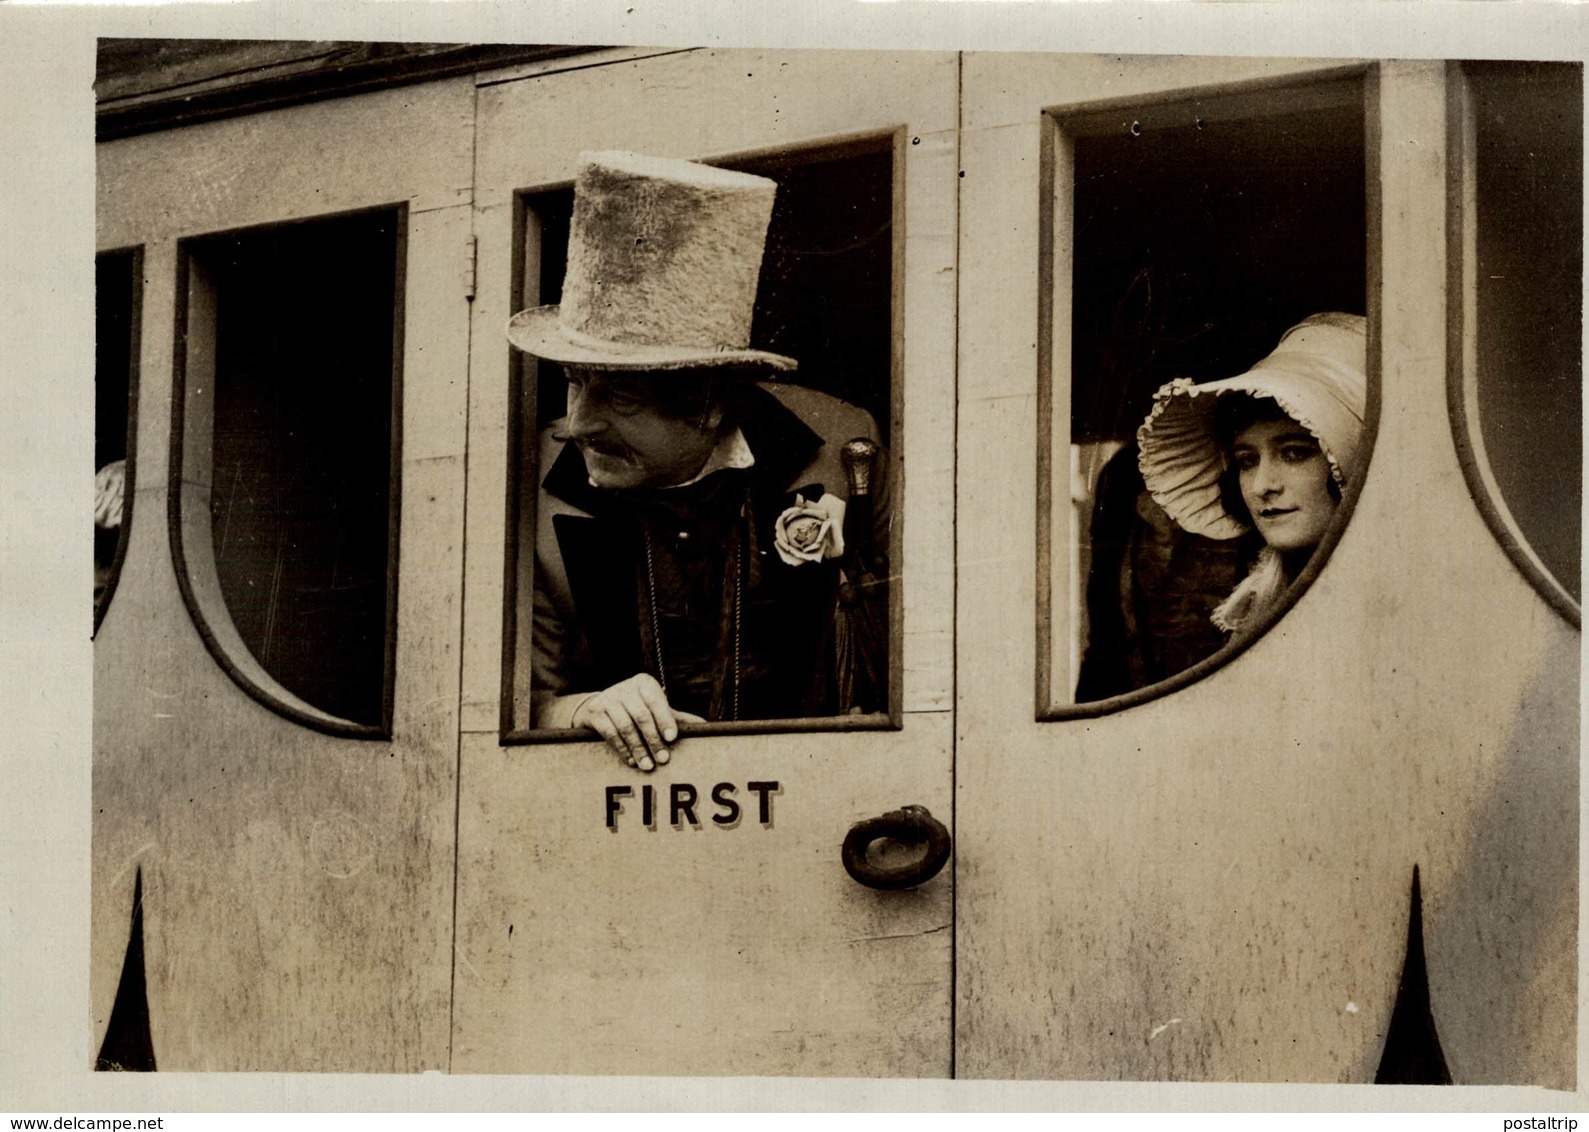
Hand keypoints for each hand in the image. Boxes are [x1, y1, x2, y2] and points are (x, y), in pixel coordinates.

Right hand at [570, 673, 704, 770]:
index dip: (665, 719)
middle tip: (663, 759)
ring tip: (647, 766)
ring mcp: (608, 698)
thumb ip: (677, 718)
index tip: (672, 738)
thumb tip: (705, 727)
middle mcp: (625, 687)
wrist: (598, 707)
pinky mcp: (594, 711)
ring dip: (638, 749)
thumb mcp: (655, 710)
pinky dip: (622, 749)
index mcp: (644, 683)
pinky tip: (631, 761)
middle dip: (653, 739)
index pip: (656, 701)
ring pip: (625, 726)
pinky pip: (610, 733)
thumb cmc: (635, 709)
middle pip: (641, 716)